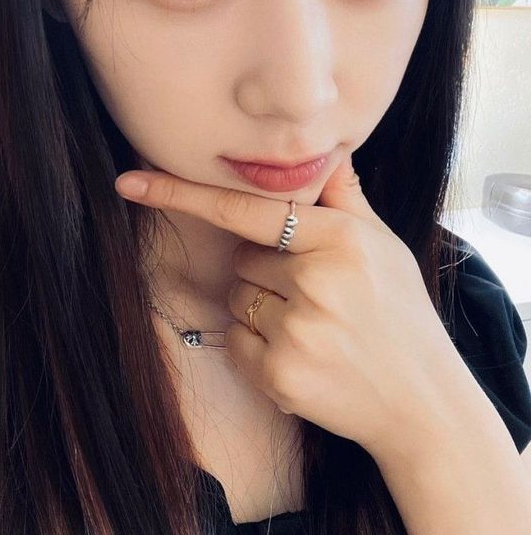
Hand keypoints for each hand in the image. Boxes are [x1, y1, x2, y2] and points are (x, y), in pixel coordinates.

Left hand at [114, 156, 465, 458]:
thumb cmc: (399, 313)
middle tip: (315, 295)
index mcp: (339, 238)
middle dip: (266, 272)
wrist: (421, 402)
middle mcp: (315, 280)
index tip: (129, 182)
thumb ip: (345, 197)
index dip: (182, 193)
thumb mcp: (383, 246)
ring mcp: (296, 331)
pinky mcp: (278, 375)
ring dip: (261, 309)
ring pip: (235, 299)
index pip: (246, 209)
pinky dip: (258, 347)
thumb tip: (326, 150)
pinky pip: (235, 341)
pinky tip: (303, 354)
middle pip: (241, 260)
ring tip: (314, 325)